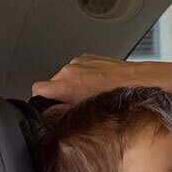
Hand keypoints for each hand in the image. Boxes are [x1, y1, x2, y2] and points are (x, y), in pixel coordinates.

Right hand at [32, 54, 150, 104]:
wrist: (133, 80)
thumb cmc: (113, 95)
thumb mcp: (84, 111)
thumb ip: (62, 112)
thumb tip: (50, 114)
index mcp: (64, 84)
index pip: (37, 89)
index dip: (41, 98)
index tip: (48, 104)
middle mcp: (68, 70)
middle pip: (53, 83)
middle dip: (61, 92)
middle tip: (77, 102)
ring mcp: (77, 62)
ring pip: (66, 76)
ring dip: (74, 84)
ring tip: (90, 92)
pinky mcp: (86, 57)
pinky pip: (78, 68)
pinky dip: (83, 76)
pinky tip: (96, 83)